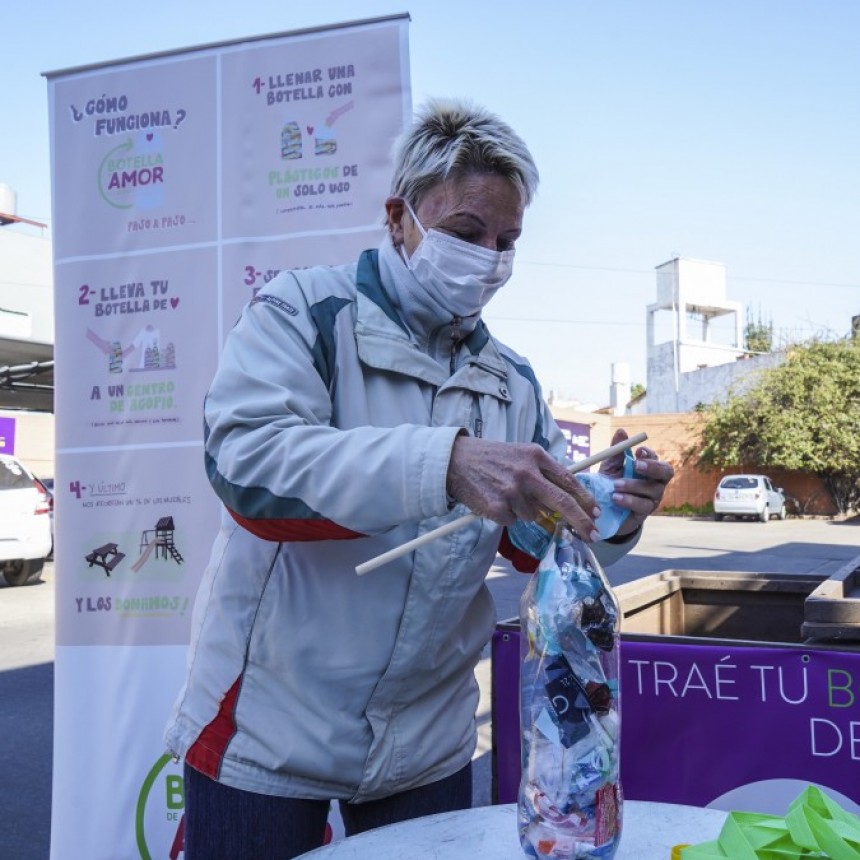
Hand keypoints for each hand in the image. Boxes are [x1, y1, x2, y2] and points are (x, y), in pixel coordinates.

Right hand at [447, 436, 601, 541]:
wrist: (455, 460)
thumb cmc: (490, 458)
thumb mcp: (520, 454)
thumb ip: (542, 471)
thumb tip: (567, 496)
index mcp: (536, 456)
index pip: (569, 480)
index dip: (586, 499)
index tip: (596, 513)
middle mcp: (527, 473)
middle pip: (563, 503)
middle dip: (582, 522)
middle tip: (594, 534)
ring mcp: (512, 491)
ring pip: (533, 515)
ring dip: (524, 512)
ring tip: (505, 495)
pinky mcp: (497, 507)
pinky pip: (512, 521)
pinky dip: (506, 516)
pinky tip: (494, 500)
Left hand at [599, 428, 674, 535]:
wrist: (603, 511)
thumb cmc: (610, 485)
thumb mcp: (610, 467)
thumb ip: (616, 451)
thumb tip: (621, 431)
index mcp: (648, 468)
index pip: (656, 457)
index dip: (649, 454)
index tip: (638, 451)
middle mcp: (655, 481)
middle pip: (666, 471)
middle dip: (652, 466)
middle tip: (635, 464)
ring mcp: (653, 498)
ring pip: (653, 489)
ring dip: (633, 485)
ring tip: (615, 485)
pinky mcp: (646, 513)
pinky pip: (643, 505)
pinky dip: (629, 500)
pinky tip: (616, 498)